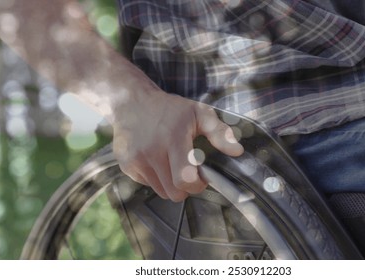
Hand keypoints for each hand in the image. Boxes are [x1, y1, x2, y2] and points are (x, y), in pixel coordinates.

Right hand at [112, 91, 243, 201]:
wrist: (131, 102)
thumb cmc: (170, 109)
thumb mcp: (199, 113)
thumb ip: (220, 132)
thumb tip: (237, 151)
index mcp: (173, 138)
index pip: (185, 179)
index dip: (197, 185)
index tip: (201, 177)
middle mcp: (151, 151)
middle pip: (174, 192)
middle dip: (185, 187)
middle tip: (188, 171)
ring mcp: (136, 160)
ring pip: (161, 192)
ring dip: (171, 184)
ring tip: (172, 164)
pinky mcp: (126, 165)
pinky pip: (148, 184)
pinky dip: (156, 179)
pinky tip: (157, 160)